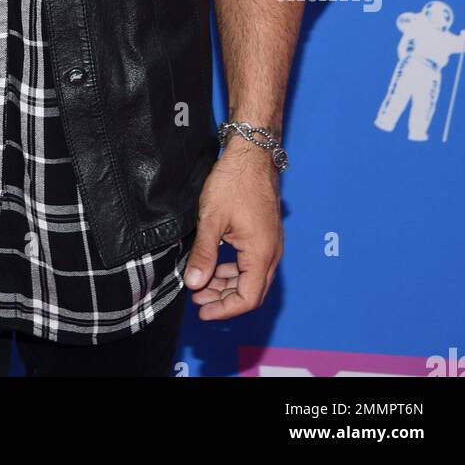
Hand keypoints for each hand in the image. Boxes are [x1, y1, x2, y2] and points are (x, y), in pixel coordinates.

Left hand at [183, 140, 282, 319]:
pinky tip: (215, 265)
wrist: (252, 153)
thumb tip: (193, 284)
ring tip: (201, 283)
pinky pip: (252, 262)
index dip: (224, 310)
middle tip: (197, 299)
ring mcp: (271, 242)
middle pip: (252, 291)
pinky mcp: (266, 233)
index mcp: (261, 253)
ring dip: (227, 285)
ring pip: (252, 277)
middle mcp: (271, 252)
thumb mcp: (211, 219)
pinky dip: (233, 270)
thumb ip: (203, 254)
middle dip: (224, 300)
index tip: (202, 311)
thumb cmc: (234, 181)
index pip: (248, 298)